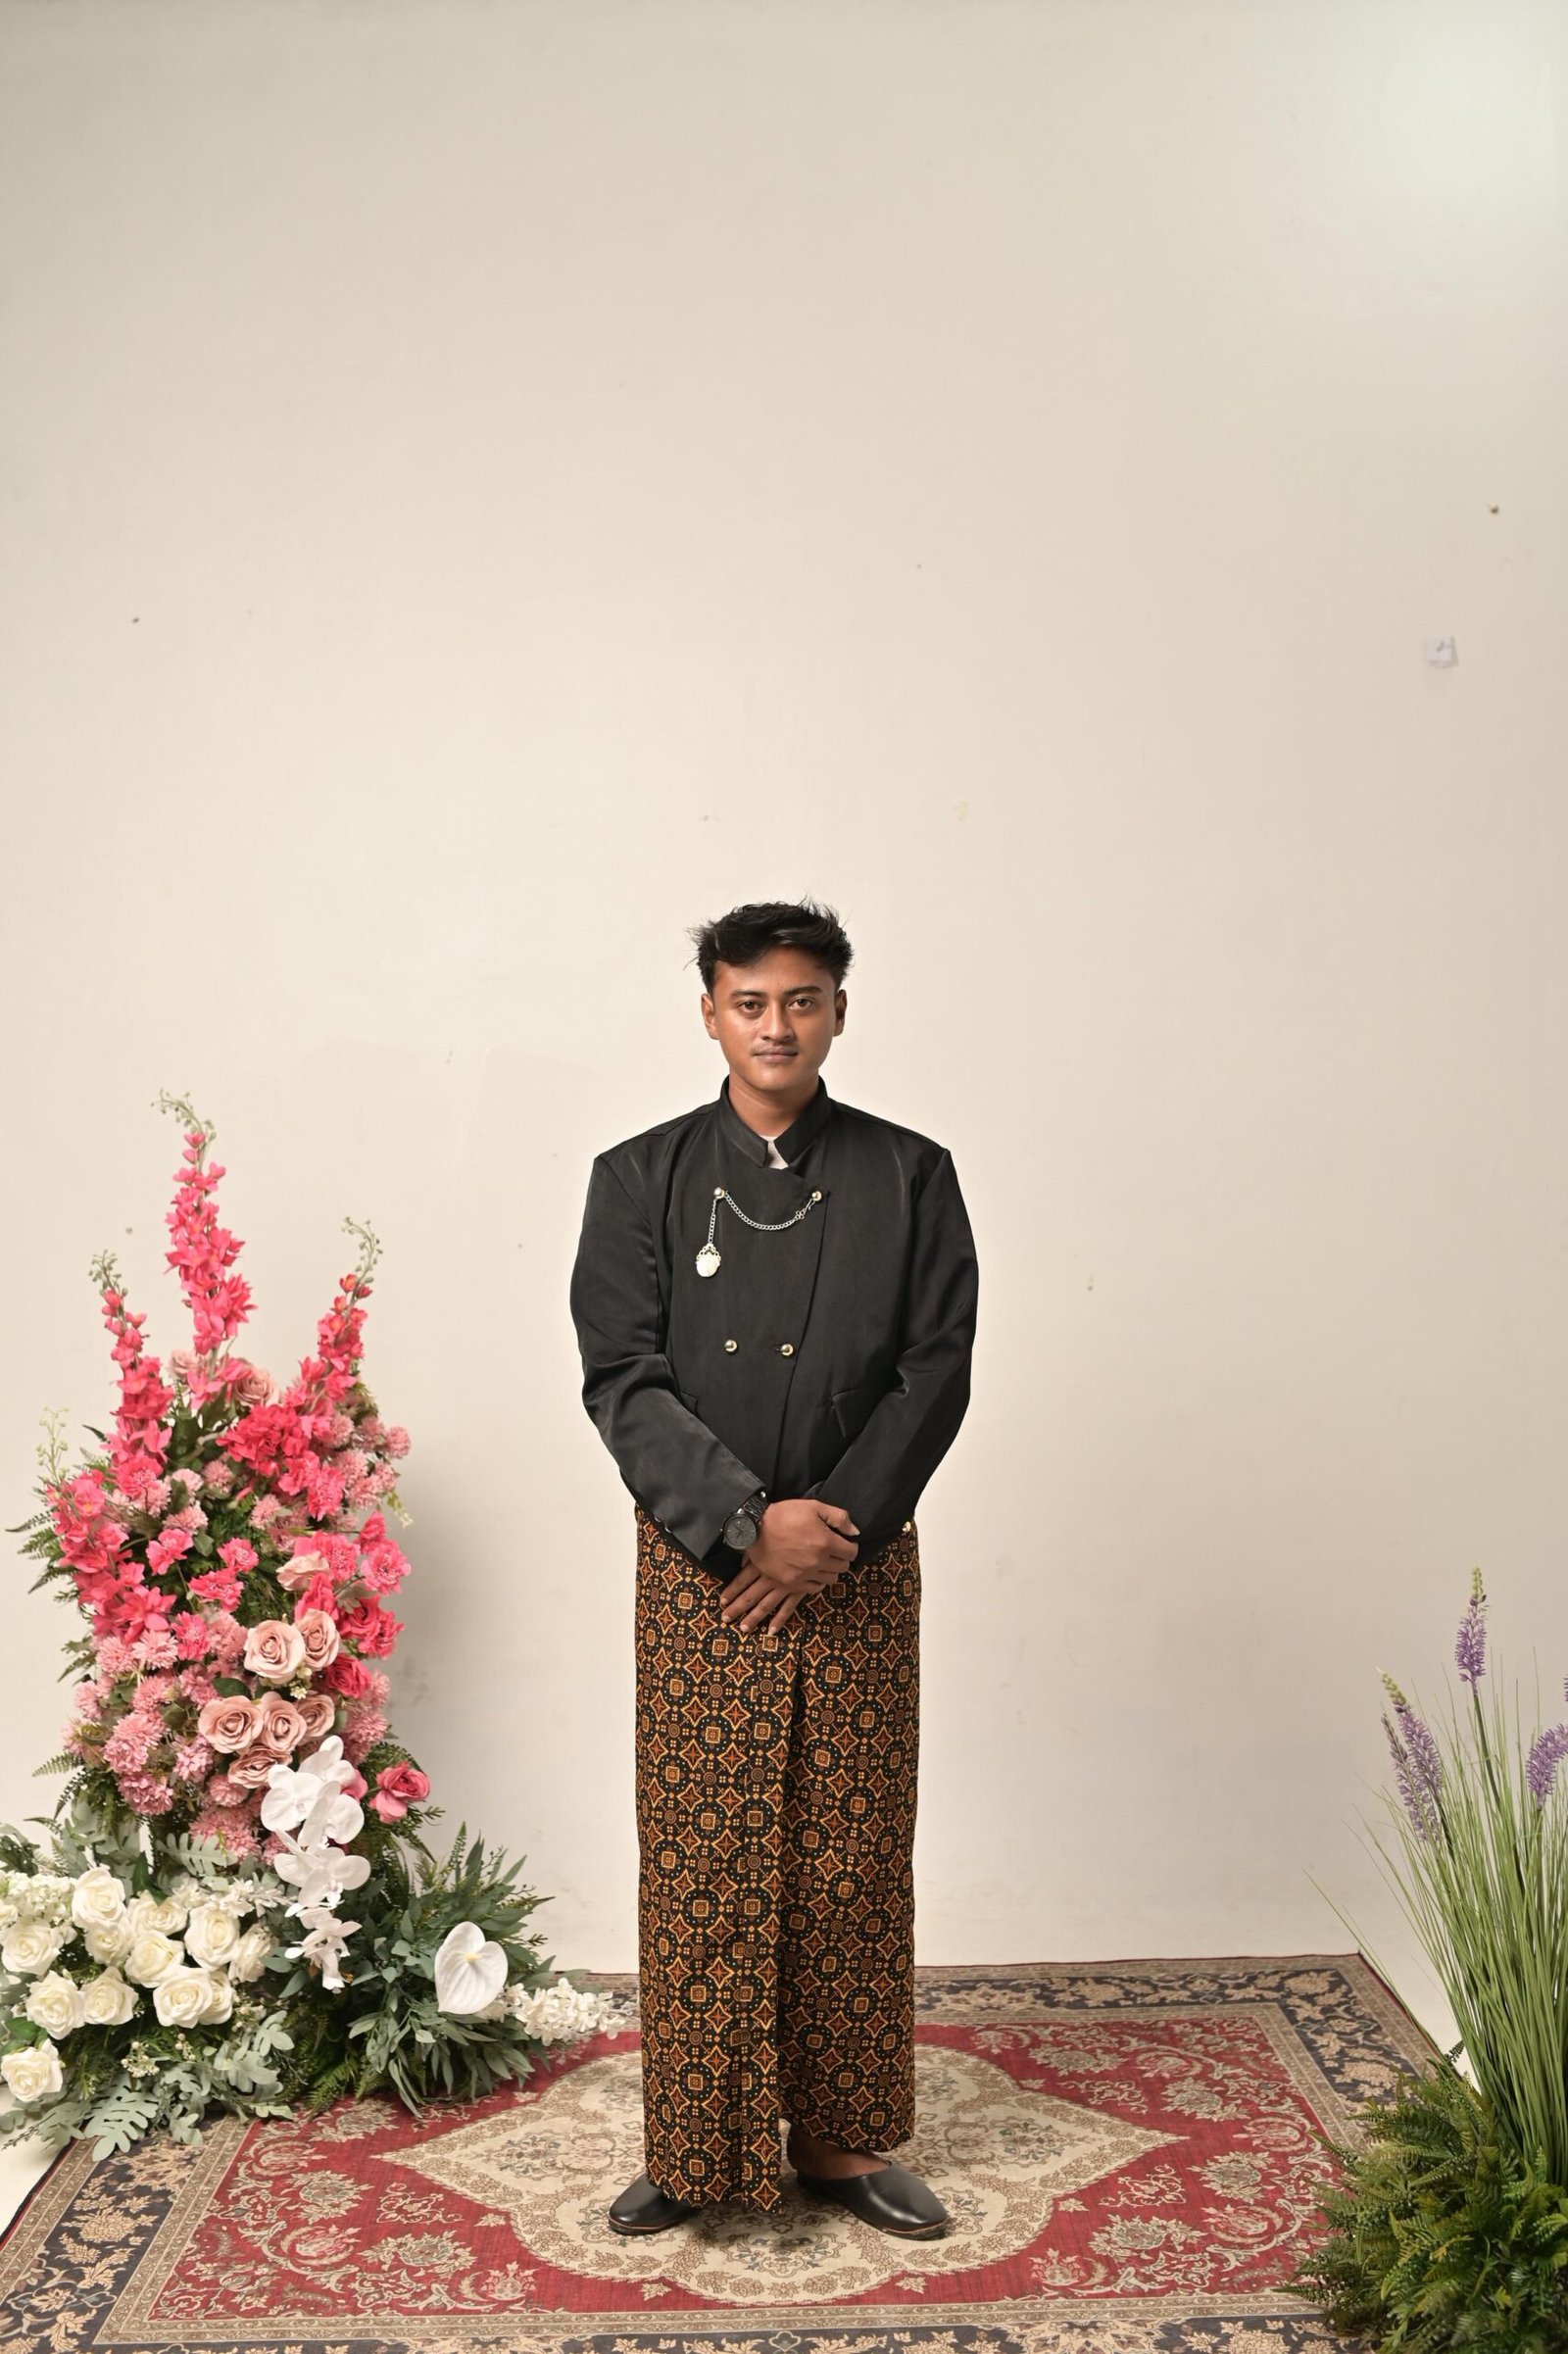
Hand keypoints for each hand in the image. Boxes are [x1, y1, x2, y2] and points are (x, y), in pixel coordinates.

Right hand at [719, 1500, 858, 1631]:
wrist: (755, 1528)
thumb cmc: (785, 1515)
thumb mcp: (814, 1507)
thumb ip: (839, 1518)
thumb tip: (855, 1532)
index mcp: (826, 1542)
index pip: (851, 1553)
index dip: (851, 1546)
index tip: (844, 1543)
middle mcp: (818, 1561)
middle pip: (843, 1567)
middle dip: (841, 1557)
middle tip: (833, 1550)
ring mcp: (804, 1574)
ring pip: (831, 1579)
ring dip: (830, 1570)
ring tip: (822, 1560)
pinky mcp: (792, 1582)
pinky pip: (814, 1588)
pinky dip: (817, 1581)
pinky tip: (813, 1571)